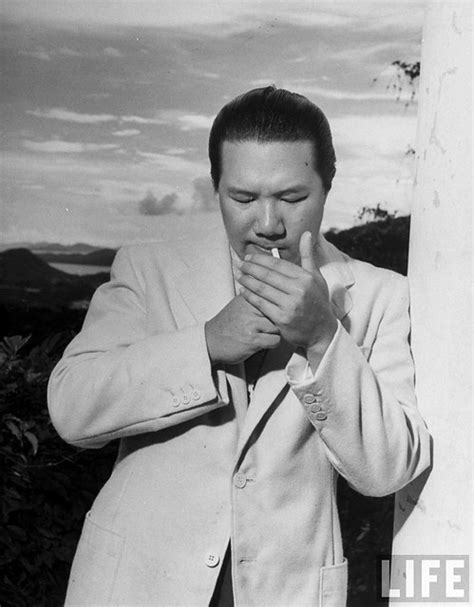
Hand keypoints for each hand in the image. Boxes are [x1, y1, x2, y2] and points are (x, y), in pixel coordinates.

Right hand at [205, 294, 279, 364]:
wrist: (210, 341)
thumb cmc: (227, 324)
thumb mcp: (239, 304)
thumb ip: (255, 296)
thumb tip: (276, 290)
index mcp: (247, 296)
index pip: (273, 296)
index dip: (277, 305)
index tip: (273, 313)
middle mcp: (250, 308)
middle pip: (279, 311)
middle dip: (277, 320)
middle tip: (267, 326)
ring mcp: (251, 324)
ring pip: (279, 326)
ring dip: (274, 333)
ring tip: (262, 334)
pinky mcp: (253, 340)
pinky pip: (275, 340)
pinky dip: (272, 343)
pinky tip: (262, 342)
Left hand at [238, 232, 336, 350]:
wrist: (322, 331)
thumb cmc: (318, 301)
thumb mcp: (317, 277)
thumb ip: (308, 255)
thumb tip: (306, 233)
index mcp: (305, 278)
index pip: (278, 264)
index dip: (261, 259)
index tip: (250, 257)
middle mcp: (298, 290)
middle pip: (268, 275)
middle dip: (251, 268)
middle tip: (240, 263)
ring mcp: (290, 305)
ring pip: (262, 288)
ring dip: (248, 281)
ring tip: (239, 275)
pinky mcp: (281, 319)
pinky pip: (261, 304)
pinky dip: (250, 296)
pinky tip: (243, 290)